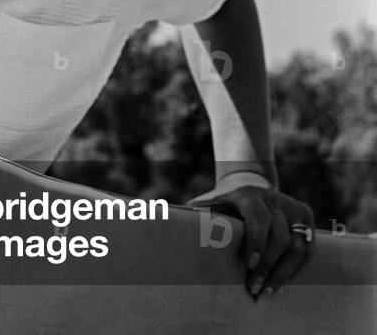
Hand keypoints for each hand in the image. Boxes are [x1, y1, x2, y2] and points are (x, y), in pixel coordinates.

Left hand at [189, 181, 314, 298]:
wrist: (248, 185)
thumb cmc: (222, 204)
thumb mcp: (208, 204)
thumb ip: (196, 215)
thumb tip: (169, 225)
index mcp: (247, 195)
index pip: (258, 219)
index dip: (256, 243)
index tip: (248, 265)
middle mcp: (272, 198)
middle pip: (279, 237)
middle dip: (267, 266)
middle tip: (255, 289)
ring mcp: (291, 206)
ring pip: (298, 245)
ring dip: (284, 272)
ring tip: (269, 291)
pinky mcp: (305, 216)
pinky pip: (308, 247)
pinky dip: (297, 267)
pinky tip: (283, 281)